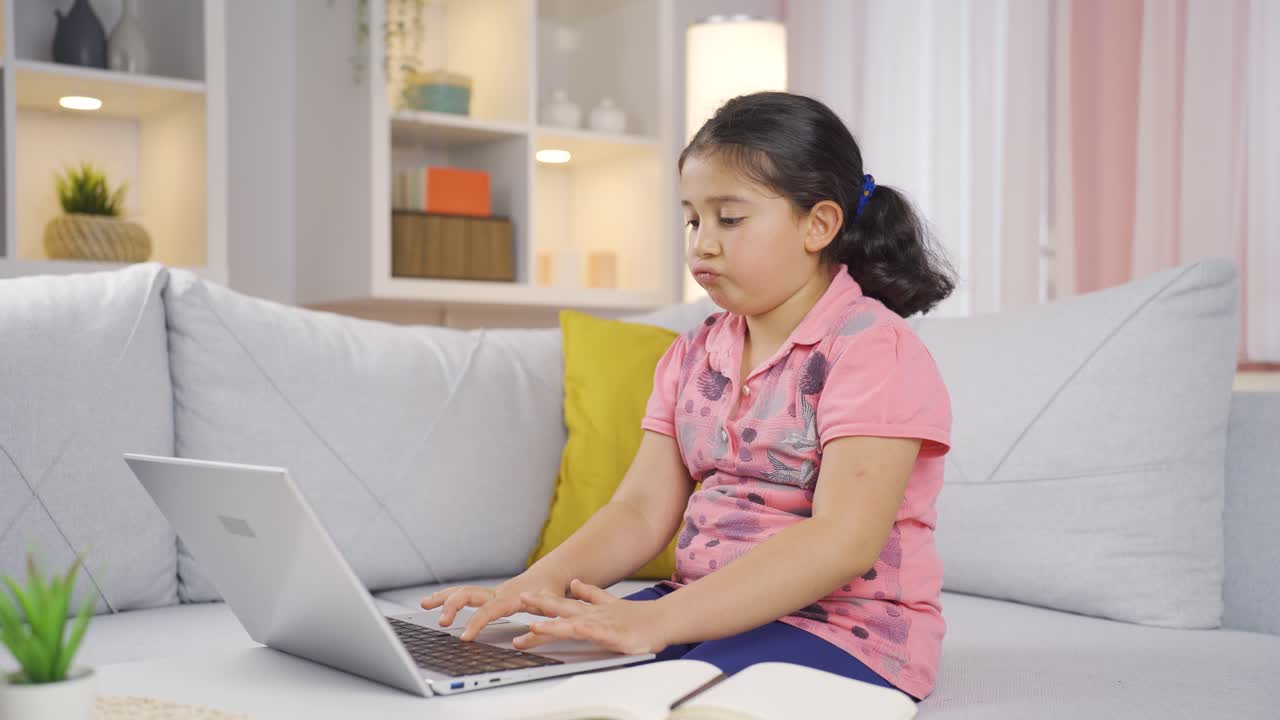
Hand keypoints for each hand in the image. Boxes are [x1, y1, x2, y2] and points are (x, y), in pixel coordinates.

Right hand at [419, 572, 565, 641]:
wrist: (549, 575)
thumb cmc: (551, 592)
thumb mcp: (553, 609)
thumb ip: (544, 625)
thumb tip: (529, 637)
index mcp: (512, 597)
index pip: (489, 610)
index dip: (476, 622)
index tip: (465, 637)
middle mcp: (498, 593)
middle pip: (470, 594)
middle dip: (453, 606)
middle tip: (442, 622)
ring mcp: (491, 593)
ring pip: (463, 591)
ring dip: (443, 597)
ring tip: (424, 603)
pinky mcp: (487, 596)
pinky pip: (464, 594)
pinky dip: (448, 597)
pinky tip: (433, 602)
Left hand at [514, 578, 669, 654]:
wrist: (661, 620)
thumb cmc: (635, 617)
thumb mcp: (608, 604)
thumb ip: (590, 594)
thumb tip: (574, 583)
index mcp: (589, 611)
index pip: (561, 604)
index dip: (541, 600)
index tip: (522, 597)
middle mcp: (592, 616)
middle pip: (562, 611)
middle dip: (541, 606)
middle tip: (521, 600)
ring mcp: (603, 625)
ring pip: (574, 625)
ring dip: (554, 626)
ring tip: (535, 627)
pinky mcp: (616, 636)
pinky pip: (600, 634)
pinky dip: (588, 631)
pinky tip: (578, 628)